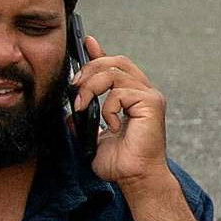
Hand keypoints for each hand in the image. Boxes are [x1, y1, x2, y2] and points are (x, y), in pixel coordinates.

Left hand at [71, 35, 168, 187]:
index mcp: (131, 95)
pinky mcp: (152, 103)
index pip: (116, 65)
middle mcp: (143, 91)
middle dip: (88, 69)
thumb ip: (84, 118)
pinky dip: (107, 107)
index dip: (100, 52)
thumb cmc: (119, 161)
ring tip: (81, 107)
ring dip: (90, 88)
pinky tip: (111, 125)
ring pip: (114, 73)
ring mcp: (150, 95)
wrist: (134, 178)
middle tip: (73, 88)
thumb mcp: (93, 135)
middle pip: (115, 61)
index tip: (86, 41)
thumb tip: (68, 110)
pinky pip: (120, 92)